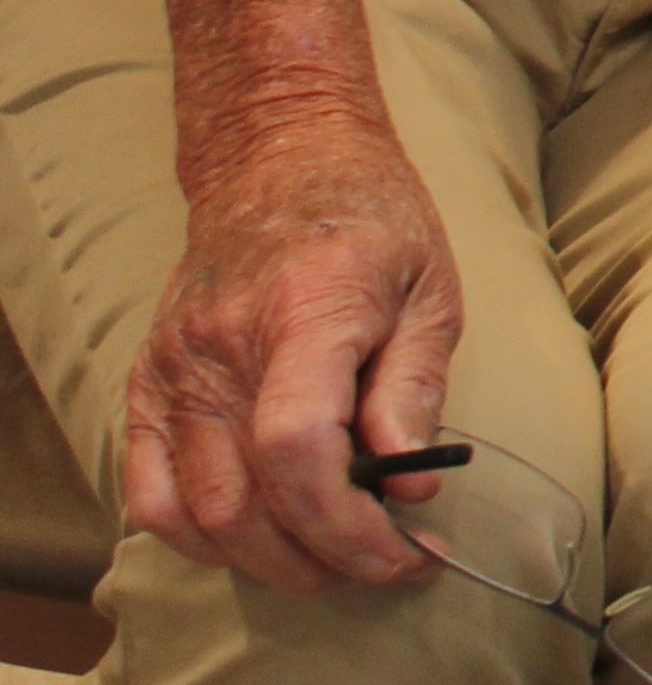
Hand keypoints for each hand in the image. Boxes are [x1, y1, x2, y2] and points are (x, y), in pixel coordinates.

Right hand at [120, 98, 459, 593]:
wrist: (277, 159)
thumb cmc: (373, 220)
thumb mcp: (431, 288)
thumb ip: (415, 389)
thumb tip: (410, 482)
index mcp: (305, 311)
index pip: (297, 447)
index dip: (347, 522)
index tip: (402, 550)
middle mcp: (221, 347)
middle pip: (246, 500)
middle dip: (320, 558)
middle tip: (383, 565)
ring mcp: (172, 369)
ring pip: (196, 514)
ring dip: (265, 560)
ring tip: (331, 560)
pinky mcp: (146, 384)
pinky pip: (149, 494)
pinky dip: (199, 537)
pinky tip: (257, 539)